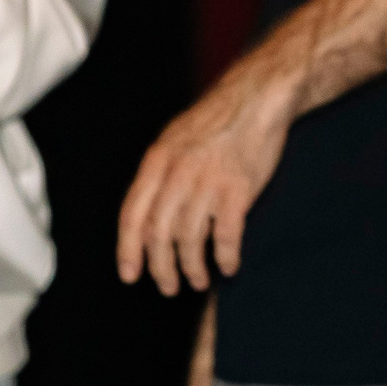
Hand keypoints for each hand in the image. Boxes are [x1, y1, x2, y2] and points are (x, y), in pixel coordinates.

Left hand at [116, 72, 292, 293]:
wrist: (258, 98)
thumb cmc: (218, 121)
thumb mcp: (175, 139)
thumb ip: (160, 174)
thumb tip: (148, 216)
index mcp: (157, 161)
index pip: (133, 215)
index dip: (128, 250)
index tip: (131, 275)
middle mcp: (177, 173)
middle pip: (159, 234)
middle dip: (161, 268)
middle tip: (168, 287)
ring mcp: (208, 182)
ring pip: (190, 240)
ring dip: (193, 268)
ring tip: (199, 280)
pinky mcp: (238, 189)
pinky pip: (226, 237)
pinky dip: (225, 258)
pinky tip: (228, 266)